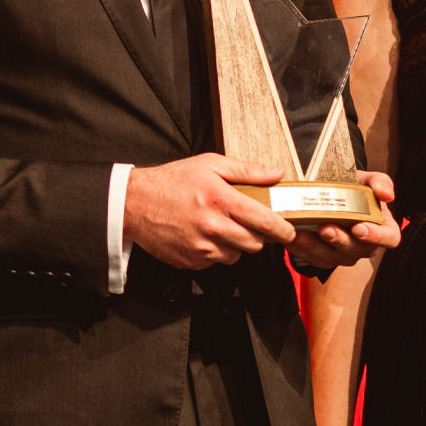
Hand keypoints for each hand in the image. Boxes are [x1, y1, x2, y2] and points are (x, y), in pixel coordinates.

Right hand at [124, 155, 292, 268]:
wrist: (136, 203)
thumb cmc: (173, 181)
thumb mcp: (210, 164)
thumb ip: (247, 171)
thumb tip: (276, 174)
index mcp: (221, 200)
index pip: (265, 221)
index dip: (283, 229)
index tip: (289, 230)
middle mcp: (213, 227)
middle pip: (255, 243)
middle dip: (257, 235)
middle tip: (247, 223)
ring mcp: (202, 247)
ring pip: (237, 255)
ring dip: (235, 244)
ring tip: (220, 226)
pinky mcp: (192, 261)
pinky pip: (216, 261)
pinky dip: (216, 251)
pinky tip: (204, 235)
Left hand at [286, 171, 402, 271]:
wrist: (331, 192)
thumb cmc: (354, 188)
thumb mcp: (367, 180)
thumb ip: (380, 182)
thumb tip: (387, 195)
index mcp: (383, 229)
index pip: (389, 238)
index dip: (376, 236)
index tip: (358, 227)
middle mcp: (364, 247)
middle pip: (356, 250)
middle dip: (339, 241)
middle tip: (324, 228)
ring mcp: (343, 255)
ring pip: (331, 258)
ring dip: (314, 248)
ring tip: (300, 234)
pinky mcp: (323, 258)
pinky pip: (312, 259)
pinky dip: (300, 250)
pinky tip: (290, 239)